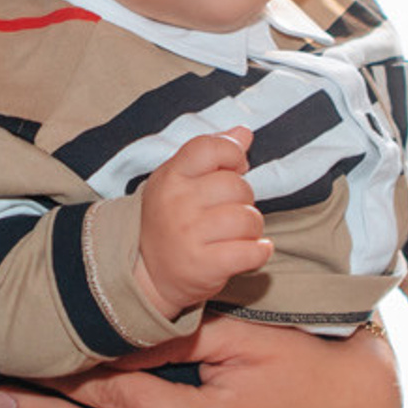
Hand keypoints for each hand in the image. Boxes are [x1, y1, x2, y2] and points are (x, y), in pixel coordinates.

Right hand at [132, 129, 267, 315]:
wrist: (148, 275)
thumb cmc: (171, 221)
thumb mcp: (181, 181)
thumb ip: (212, 153)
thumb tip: (244, 133)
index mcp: (171, 176)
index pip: (211, 148)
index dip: (232, 154)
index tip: (234, 168)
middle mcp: (178, 203)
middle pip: (238, 186)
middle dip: (243, 200)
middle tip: (229, 211)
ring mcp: (190, 235)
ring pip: (248, 218)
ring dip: (252, 228)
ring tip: (236, 235)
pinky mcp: (204, 266)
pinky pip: (252, 251)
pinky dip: (259, 252)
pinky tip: (251, 251)